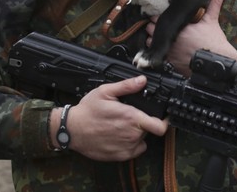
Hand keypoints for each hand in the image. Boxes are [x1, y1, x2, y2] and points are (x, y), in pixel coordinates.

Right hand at [51, 75, 167, 160]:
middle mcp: (131, 135)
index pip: (160, 126)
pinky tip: (119, 135)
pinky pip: (134, 150)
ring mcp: (126, 147)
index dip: (165, 122)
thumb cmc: (87, 111)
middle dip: (144, 122)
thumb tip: (142, 80)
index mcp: (131, 118)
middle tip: (131, 115)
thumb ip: (127, 86)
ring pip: (141, 139)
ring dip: (136, 133)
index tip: (163, 117)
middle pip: (149, 130)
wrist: (71, 130)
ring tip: (121, 125)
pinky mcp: (119, 156)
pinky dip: (131, 144)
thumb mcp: (105, 91)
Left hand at [146, 0, 236, 75]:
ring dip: (154, 39)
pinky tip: (164, 48)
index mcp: (179, 25)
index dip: (159, 17)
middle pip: (151, 29)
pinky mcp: (169, 62)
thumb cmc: (214, 41)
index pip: (158, 18)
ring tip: (162, 38)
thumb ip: (215, 2)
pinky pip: (155, 55)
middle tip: (162, 27)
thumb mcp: (213, 20)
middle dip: (155, 27)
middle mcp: (172, 37)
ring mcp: (169, 50)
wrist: (217, 62)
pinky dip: (157, 51)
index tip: (163, 16)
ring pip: (151, 42)